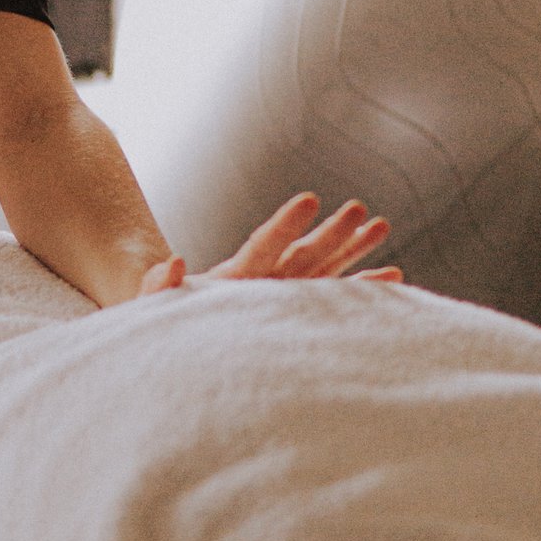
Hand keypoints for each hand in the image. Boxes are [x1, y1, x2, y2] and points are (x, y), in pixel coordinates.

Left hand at [135, 192, 403, 296]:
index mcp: (231, 278)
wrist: (165, 340)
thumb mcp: (148, 304)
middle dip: (330, 232)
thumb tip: (173, 260)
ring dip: (351, 249)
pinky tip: (392, 275)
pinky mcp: (288, 316)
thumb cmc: (155, 322)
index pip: (262, 245)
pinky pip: (330, 301)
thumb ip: (157, 284)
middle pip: (300, 253)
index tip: (309, 199)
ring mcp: (277, 296)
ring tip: (382, 223)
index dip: (284, 224)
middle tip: (361, 208)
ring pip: (321, 268)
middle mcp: (261, 282)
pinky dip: (359, 288)